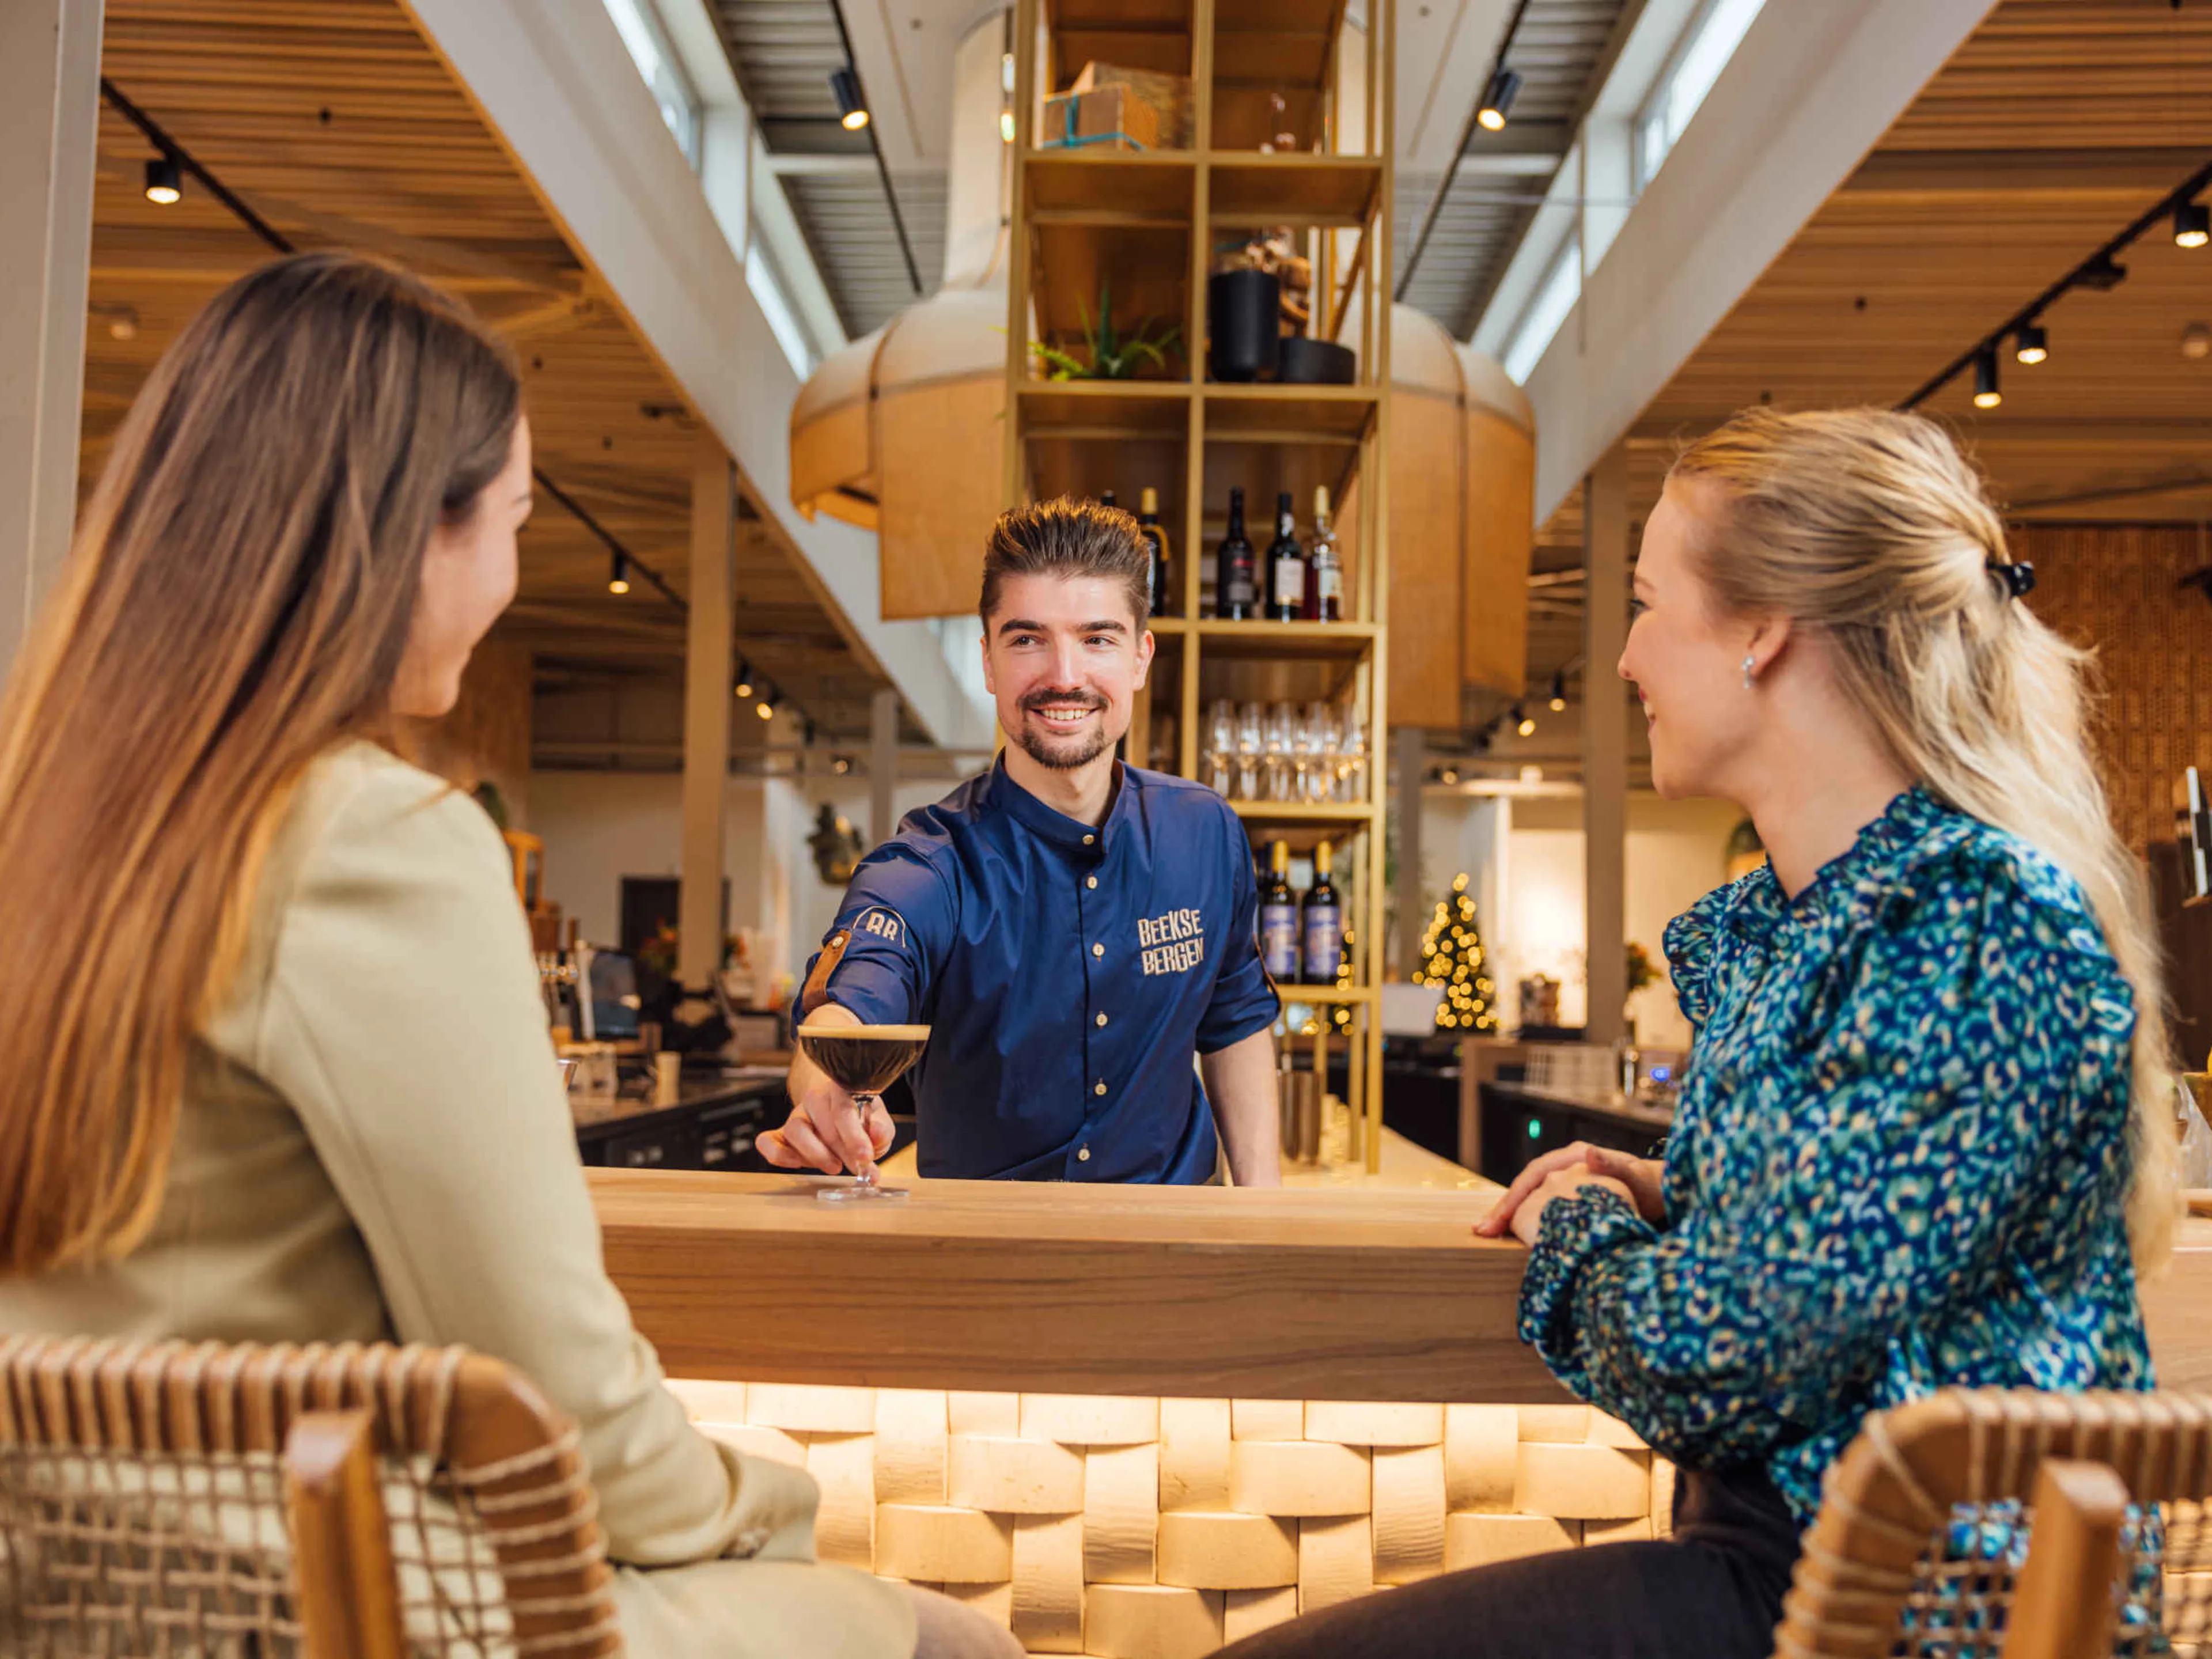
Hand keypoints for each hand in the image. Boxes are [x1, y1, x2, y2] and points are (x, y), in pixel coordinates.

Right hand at [759, 1078, 894, 1175]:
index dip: (854, 1135)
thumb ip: (881, 1130)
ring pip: (795, 1129)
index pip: (843, 1109)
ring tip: (834, 1167)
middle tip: (857, 1167)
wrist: (838, 1113)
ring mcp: (797, 1116)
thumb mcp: (877, 1122)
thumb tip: (876, 1135)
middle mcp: (815, 1099)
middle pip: (821, 1120)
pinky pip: (767, 1141)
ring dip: (815, 1153)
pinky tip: (797, 1164)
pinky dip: (777, 1155)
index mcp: (841, 1090)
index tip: (865, 1156)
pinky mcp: (781, 1134)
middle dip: (841, 1149)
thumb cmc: (860, 1118)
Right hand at [1476, 1142, 1664, 1239]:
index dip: (1514, 1196)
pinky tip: (1513, 1237)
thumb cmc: (1651, 1186)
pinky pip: (1541, 1208)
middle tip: (1481, 1231)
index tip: (1497, 1218)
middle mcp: (1564, 1167)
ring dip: (1510, 1215)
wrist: (1660, 1194)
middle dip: (1503, 1207)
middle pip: (1526, 1186)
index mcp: (1574, 1157)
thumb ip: (1615, 1166)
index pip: (1534, 1174)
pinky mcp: (1568, 1199)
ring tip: (1488, 1235)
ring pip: (1530, 1197)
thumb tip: (1590, 1152)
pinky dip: (1525, 1221)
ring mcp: (1564, 1182)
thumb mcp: (1636, 1177)